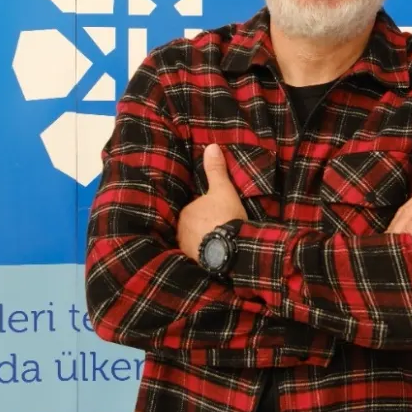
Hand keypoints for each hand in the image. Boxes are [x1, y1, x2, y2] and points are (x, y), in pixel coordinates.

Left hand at [178, 144, 248, 261]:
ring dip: (201, 243)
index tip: (216, 216)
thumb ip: (216, 170)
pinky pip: (197, 257)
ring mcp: (186, 248)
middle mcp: (180, 230)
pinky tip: (214, 258)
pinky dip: (203, 257)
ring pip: (193, 242)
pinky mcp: (193, 263)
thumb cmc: (226, 216)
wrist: (230, 249)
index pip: (193, 210)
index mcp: (186, 212)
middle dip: (201, 228)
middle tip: (217, 230)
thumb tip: (211, 147)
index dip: (205, 212)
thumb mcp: (224, 190)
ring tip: (216, 246)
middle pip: (191, 227)